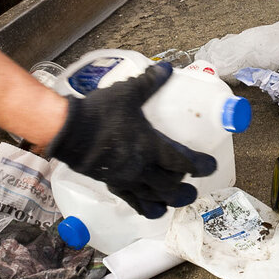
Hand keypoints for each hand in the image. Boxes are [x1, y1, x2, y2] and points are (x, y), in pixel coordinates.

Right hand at [44, 63, 216, 217]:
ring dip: (168, 201)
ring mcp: (126, 178)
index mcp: (149, 145)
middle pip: (170, 186)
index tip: (209, 166)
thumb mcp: (127, 93)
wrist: (68, 131)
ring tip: (178, 202)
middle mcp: (141, 167)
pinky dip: (145, 207)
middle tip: (193, 189)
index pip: (182, 161)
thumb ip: (149, 82)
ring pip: (153, 197)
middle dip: (185, 190)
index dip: (200, 165)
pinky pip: (132, 201)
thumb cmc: (99, 113)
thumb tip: (166, 67)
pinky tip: (153, 211)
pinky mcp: (112, 183)